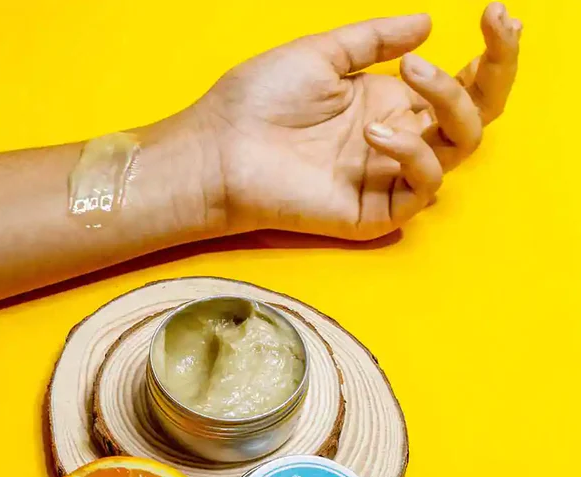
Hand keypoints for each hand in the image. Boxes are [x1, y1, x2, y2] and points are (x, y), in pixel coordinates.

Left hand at [197, 3, 520, 239]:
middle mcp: (397, 138)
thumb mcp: (323, 53)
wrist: (223, 148)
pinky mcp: (376, 211)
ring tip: (409, 73)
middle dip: (498, 71)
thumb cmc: (261, 101)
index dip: (490, 55)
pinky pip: (423, 185)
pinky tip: (376, 131)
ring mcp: (387, 175)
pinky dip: (413, 153)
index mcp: (389, 102)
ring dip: (450, 101)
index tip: (494, 15)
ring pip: (460, 147)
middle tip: (494, 31)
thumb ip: (376, 40)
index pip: (459, 85)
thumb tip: (428, 23)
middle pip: (475, 116)